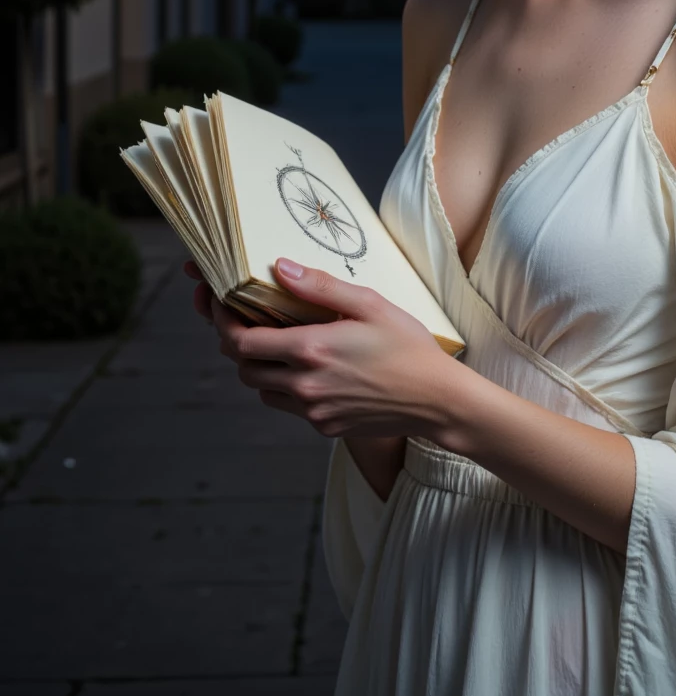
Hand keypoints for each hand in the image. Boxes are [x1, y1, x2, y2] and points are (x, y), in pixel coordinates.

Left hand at [184, 257, 453, 439]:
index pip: (241, 342)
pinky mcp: (323, 428)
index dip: (221, 322)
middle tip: (243, 318)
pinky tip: (307, 367)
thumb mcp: (369, 304)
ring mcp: (313, 411)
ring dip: (259, 366)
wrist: (436, 400)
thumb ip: (320, 287)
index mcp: (311, 349)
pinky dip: (285, 386)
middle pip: (244, 368)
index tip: (217, 303)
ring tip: (275, 341)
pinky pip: (288, 406)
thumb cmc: (408, 347)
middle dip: (236, 343)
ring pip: (262, 390)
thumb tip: (281, 267)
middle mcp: (304, 385)